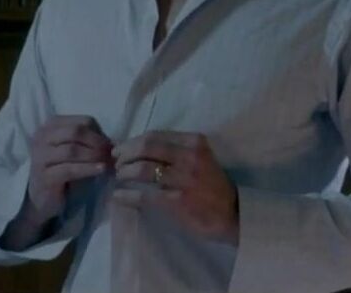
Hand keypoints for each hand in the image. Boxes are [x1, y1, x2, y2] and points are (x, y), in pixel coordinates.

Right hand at [24, 115, 113, 225]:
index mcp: (51, 126)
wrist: (42, 197)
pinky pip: (69, 169)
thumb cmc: (63, 170)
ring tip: (108, 163)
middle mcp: (42, 137)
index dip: (100, 133)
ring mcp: (40, 156)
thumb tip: (115, 142)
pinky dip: (87, 168)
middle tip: (111, 154)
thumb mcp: (75, 151)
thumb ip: (90, 142)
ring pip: (72, 149)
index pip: (82, 121)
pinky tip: (100, 170)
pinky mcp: (44, 176)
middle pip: (76, 131)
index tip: (110, 146)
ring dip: (94, 155)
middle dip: (97, 142)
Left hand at [110, 131, 238, 245]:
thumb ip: (177, 150)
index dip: (133, 141)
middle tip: (115, 161)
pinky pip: (143, 195)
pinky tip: (118, 196)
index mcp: (194, 142)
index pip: (155, 135)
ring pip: (142, 168)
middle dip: (125, 153)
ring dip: (124, 172)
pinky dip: (126, 195)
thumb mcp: (201, 158)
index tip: (122, 148)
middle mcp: (189, 156)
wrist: (235, 214)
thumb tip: (140, 147)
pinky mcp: (176, 201)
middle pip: (146, 147)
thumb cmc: (214, 186)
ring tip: (119, 176)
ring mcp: (183, 179)